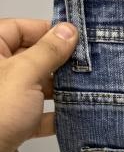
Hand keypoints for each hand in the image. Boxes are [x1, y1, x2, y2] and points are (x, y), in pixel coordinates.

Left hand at [0, 19, 78, 151]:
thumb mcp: (25, 73)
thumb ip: (48, 51)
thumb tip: (68, 29)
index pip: (21, 29)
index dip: (47, 31)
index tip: (76, 39)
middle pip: (33, 57)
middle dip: (59, 63)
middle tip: (87, 66)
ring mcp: (6, 98)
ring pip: (38, 86)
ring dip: (61, 90)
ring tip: (87, 90)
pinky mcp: (14, 122)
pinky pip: (39, 113)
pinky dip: (56, 115)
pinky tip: (75, 115)